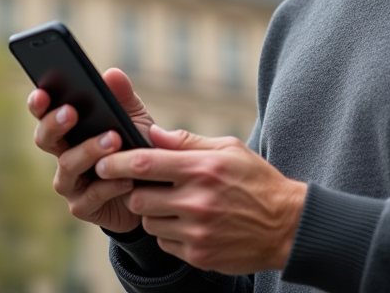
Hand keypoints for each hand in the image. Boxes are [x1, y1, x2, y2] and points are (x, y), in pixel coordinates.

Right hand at [28, 68, 154, 233]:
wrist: (156, 192)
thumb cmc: (138, 149)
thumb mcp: (135, 119)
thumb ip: (123, 97)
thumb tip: (112, 73)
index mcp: (69, 130)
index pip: (44, 113)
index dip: (38, 104)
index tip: (43, 93)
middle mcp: (63, 155)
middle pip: (44, 138)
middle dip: (54, 124)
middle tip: (71, 112)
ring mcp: (70, 184)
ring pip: (68, 166)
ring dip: (89, 151)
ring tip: (114, 139)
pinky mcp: (83, 207)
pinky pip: (91, 195)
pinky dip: (110, 185)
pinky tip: (127, 178)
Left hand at [96, 125, 307, 273]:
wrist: (287, 226)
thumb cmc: (256, 181)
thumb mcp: (229, 149)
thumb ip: (188, 142)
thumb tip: (152, 134)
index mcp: (202, 168)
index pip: (144, 163)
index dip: (116, 161)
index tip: (102, 161)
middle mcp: (197, 201)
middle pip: (139, 197)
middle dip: (137, 191)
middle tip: (148, 186)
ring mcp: (197, 232)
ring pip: (150, 222)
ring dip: (154, 213)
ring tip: (176, 205)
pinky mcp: (199, 255)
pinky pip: (165, 244)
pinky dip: (170, 234)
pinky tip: (189, 225)